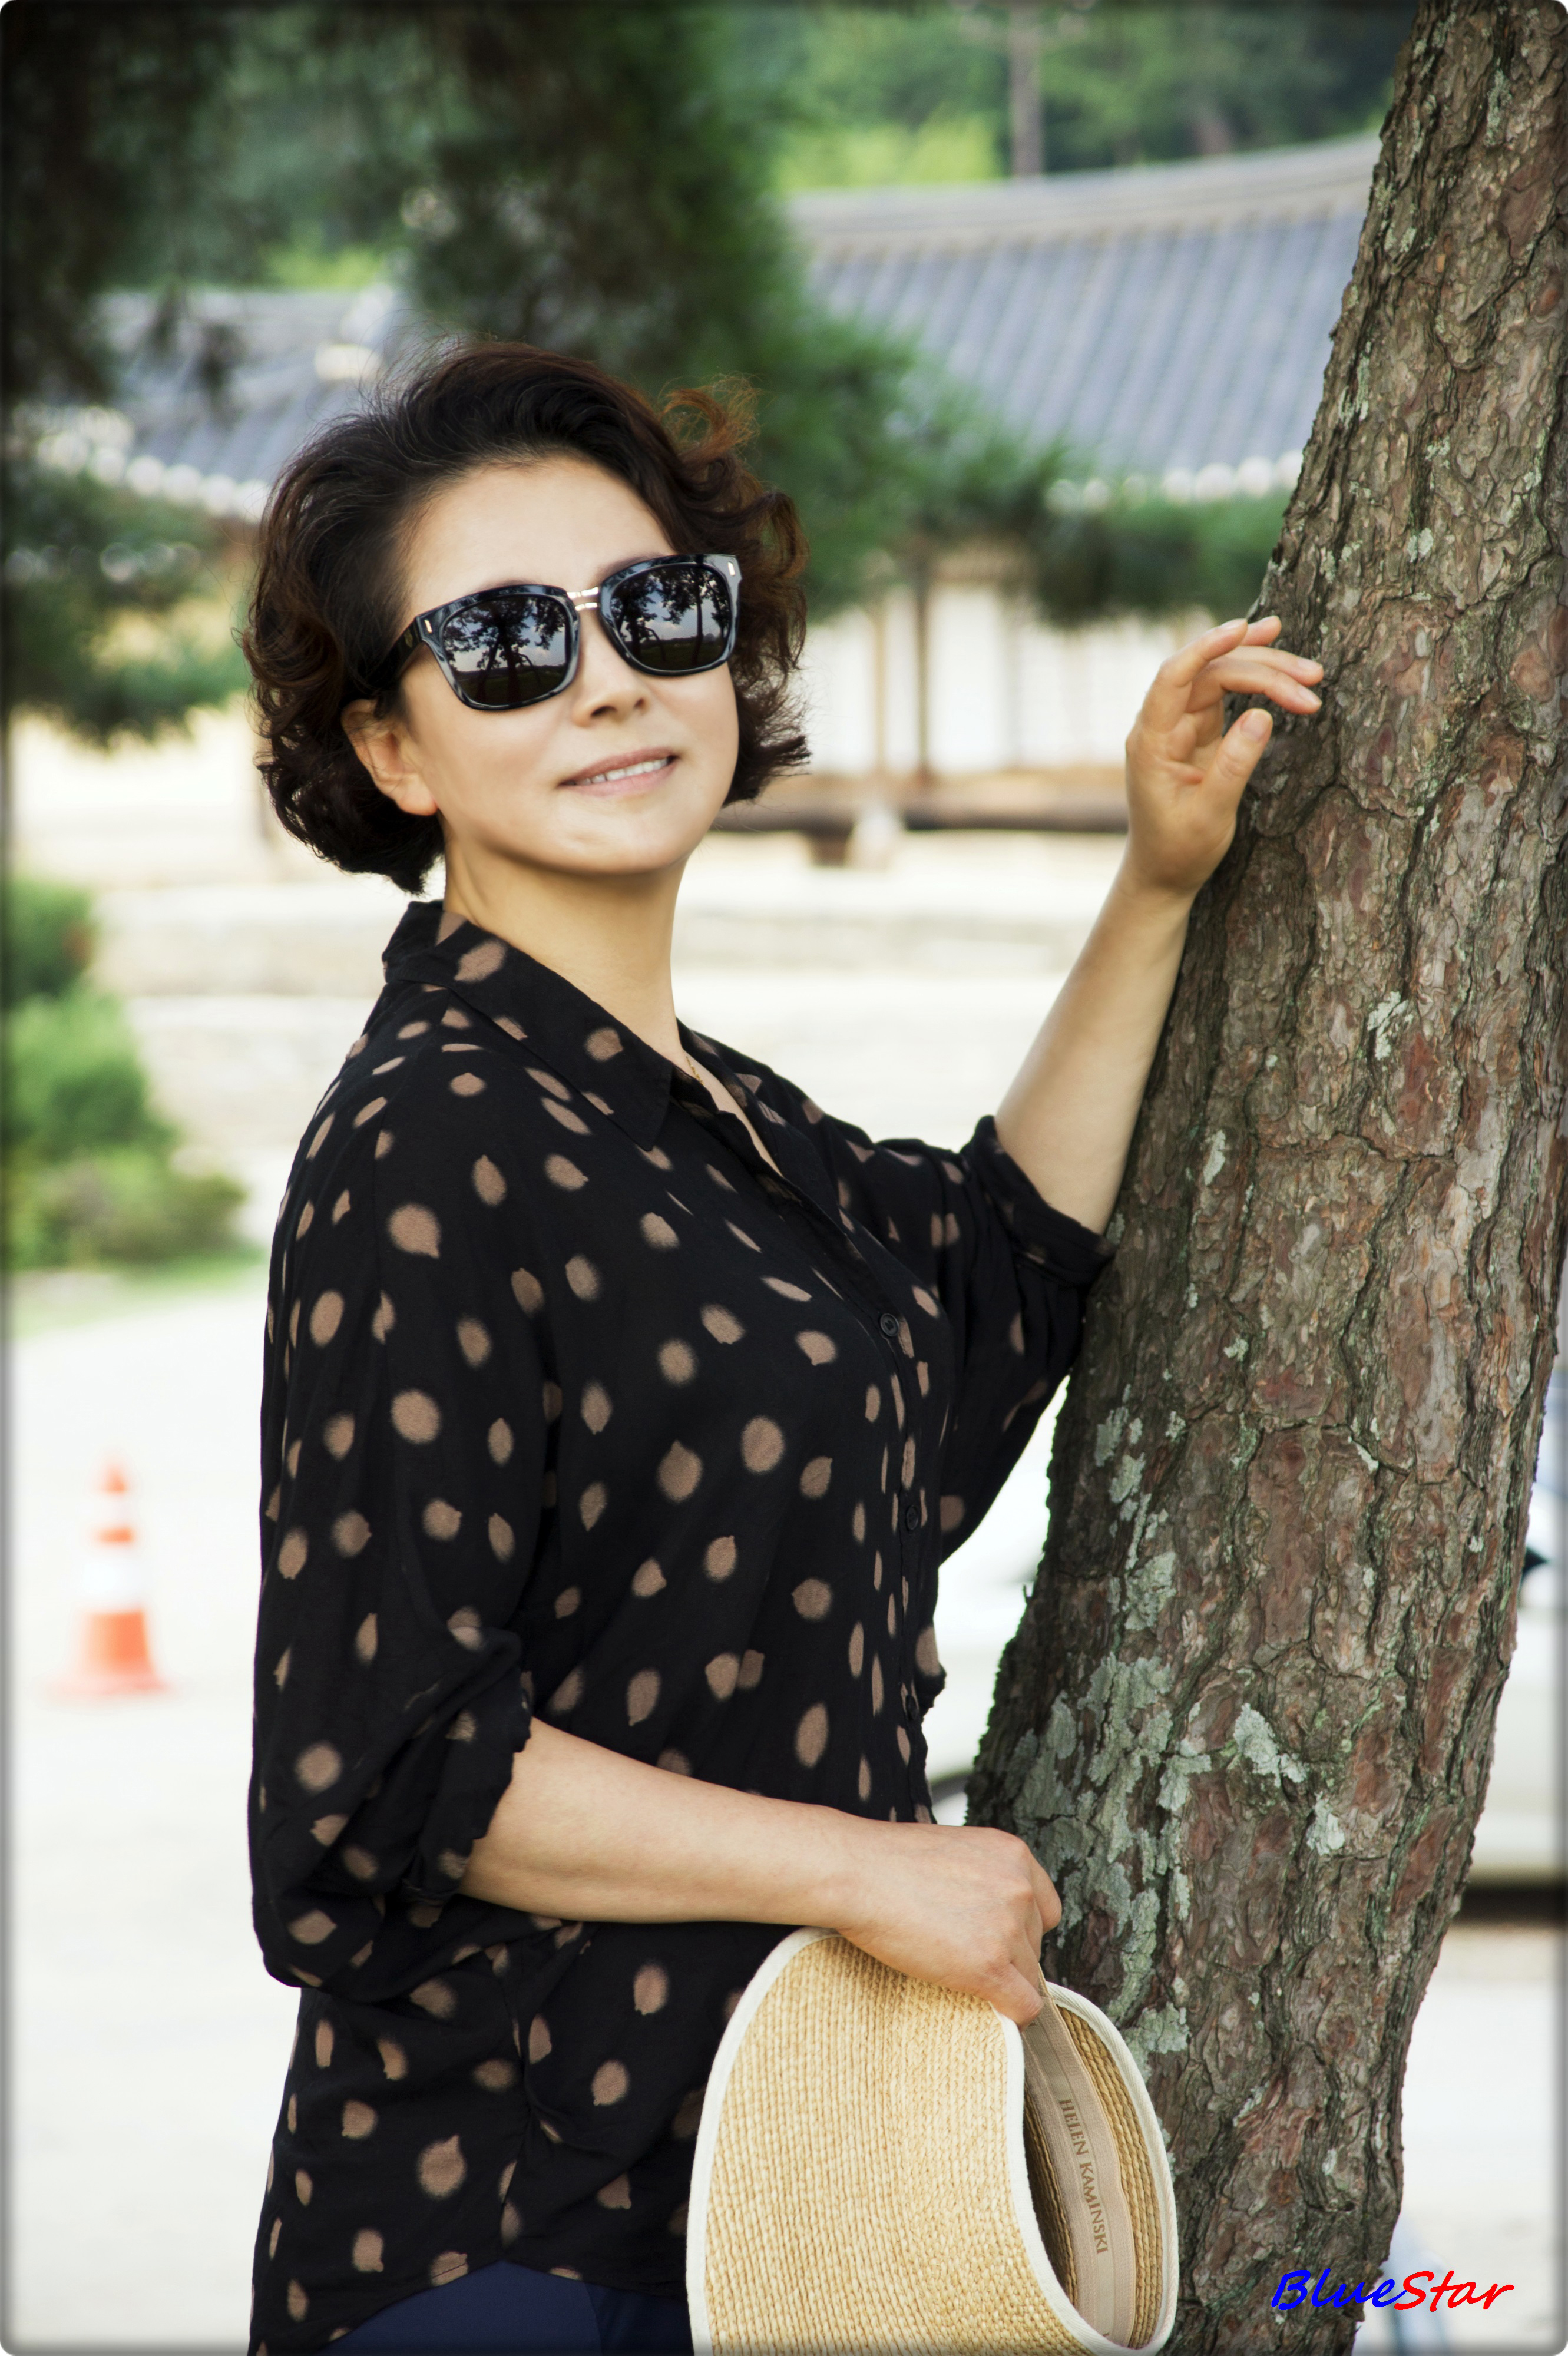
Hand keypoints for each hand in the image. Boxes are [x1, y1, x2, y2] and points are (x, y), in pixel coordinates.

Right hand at [829, 1818, 1060, 2024]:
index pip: (1045, 1909)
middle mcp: (1020, 1888)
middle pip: (1035, 1945)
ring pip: (1028, 1978)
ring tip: (958, 1977)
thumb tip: (986, 1916)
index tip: (996, 1941)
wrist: (856, 1873)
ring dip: (1000, 1983)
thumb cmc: (887, 1861)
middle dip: (1006, 1956)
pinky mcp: (988, 1965)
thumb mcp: (953, 1851)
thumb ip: (983, 1878)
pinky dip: (1011, 2015)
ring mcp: (1007, 1927)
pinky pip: (1023, 2006)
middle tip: (962, 1956)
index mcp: (1013, 1854)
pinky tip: (989, 2012)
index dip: (1020, 1930)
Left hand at [1123, 615, 1321, 899]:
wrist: (1164, 873)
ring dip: (1266, 671)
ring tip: (1312, 673)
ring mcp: (1181, 726)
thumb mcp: (1210, 816)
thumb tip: (1262, 716)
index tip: (1242, 628)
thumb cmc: (1180, 850)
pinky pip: (1227, 693)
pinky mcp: (1200, 731)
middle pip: (1210, 675)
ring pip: (1223, 679)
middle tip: (1311, 678)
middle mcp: (1162, 725)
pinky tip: (1279, 660)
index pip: (1173, 677)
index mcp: (1151, 741)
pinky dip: (1256, 681)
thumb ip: (1233, 767)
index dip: (1206, 647)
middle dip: (1261, 669)